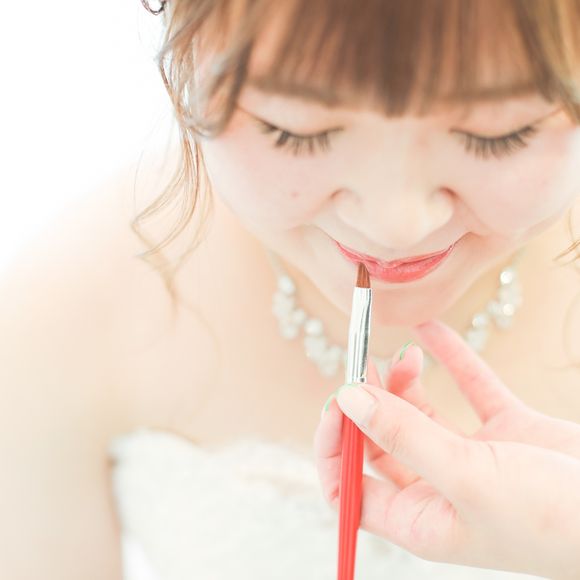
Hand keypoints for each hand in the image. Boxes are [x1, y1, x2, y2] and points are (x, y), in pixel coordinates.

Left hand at [314, 319, 579, 579]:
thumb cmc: (553, 519)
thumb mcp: (467, 477)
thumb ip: (405, 436)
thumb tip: (347, 399)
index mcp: (419, 518)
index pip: (349, 486)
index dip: (335, 444)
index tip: (340, 400)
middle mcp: (438, 488)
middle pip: (379, 441)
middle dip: (368, 403)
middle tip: (365, 365)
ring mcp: (472, 458)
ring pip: (417, 414)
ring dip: (402, 382)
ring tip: (404, 356)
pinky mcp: (504, 431)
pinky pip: (466, 388)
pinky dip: (449, 359)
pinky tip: (428, 330)